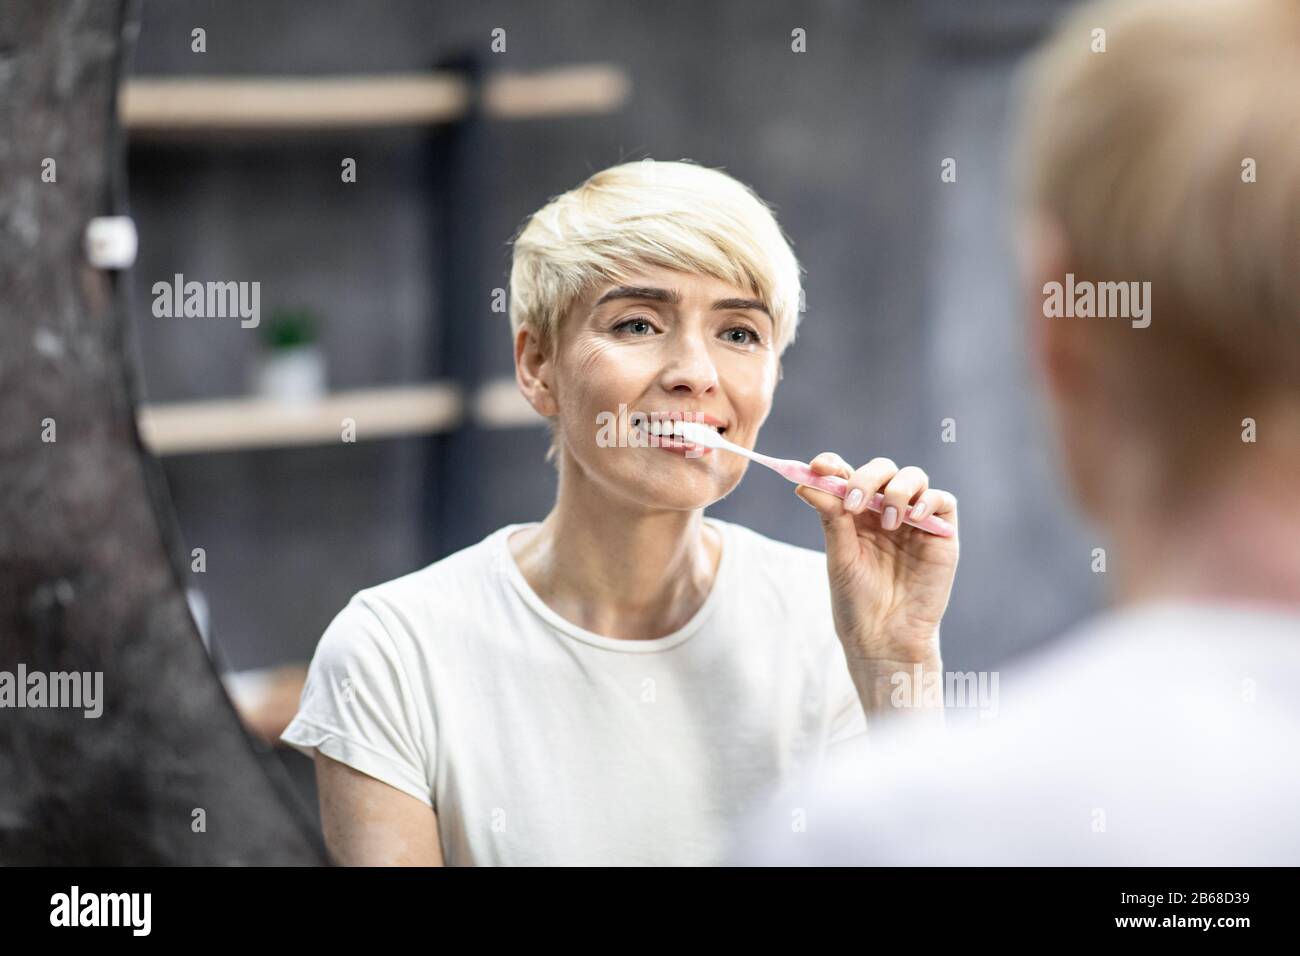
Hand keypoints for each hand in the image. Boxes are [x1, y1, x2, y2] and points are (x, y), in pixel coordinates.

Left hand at [795, 454, 958, 663]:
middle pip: (882, 469)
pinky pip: (942, 500)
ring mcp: (914, 519)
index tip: (818, 467)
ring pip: (913, 477)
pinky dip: (927, 500)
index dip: (833, 464)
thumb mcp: (839, 556)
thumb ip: (830, 518)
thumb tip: (805, 484)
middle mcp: (884, 509)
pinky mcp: (942, 532)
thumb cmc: (857, 600)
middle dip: (867, 478)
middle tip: (853, 502)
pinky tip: (911, 517)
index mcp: (855, 512)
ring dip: (896, 490)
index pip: (846, 473)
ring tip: (887, 522)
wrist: (885, 637)